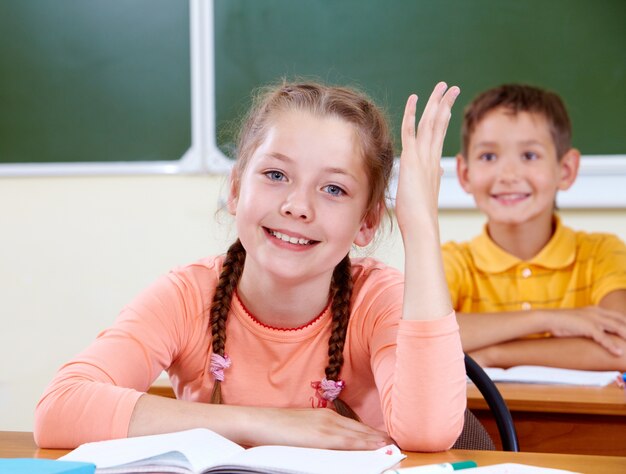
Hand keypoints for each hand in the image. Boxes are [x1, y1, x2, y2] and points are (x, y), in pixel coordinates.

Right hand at [236, 407, 392, 449]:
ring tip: (394, 451)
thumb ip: (322, 438)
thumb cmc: (277, 431)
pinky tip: (377, 451)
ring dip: (377, 444)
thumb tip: (337, 448)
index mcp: (327, 418)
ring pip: (360, 436)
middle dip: (380, 442)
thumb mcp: (304, 432)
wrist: (258, 423)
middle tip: (398, 450)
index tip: (388, 445)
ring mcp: (327, 426)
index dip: (375, 438)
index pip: (358, 429)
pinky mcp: (322, 435)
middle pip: (363, 432)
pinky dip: (365, 446)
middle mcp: (331, 419)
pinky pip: (349, 443)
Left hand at [395, 82, 459, 236]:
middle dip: (444, 104)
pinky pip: (412, 131)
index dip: (443, 118)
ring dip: (435, 103)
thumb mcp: (423, 194)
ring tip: (442, 86)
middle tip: (450, 87)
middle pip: (439, 125)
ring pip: (430, 123)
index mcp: (433, 166)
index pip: (439, 136)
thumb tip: (436, 173)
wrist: (422, 227)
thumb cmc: (418, 218)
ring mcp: (423, 158)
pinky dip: (412, 113)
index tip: (446, 105)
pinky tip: (414, 98)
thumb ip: (428, 180)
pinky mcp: (412, 160)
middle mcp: (431, 158)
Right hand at [547, 306, 625, 355]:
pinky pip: (604, 337)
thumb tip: (596, 335)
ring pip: (618, 328)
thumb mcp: (579, 321)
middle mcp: (598, 312)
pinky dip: (612, 346)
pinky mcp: (588, 327)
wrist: (547, 318)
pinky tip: (618, 353)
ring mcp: (593, 319)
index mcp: (596, 310)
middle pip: (622, 321)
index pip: (619, 317)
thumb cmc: (561, 322)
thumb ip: (590, 326)